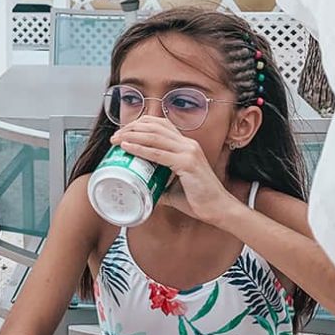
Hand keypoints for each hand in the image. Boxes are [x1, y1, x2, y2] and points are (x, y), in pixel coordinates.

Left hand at [111, 117, 232, 224]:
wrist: (219, 210)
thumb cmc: (199, 199)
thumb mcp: (173, 186)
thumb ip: (158, 183)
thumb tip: (140, 187)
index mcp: (186, 145)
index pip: (160, 124)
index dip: (140, 124)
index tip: (124, 131)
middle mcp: (187, 144)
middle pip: (154, 126)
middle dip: (131, 128)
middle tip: (115, 136)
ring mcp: (188, 152)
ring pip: (154, 136)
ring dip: (131, 136)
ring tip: (117, 139)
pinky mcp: (187, 163)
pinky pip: (158, 153)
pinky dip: (140, 149)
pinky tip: (128, 148)